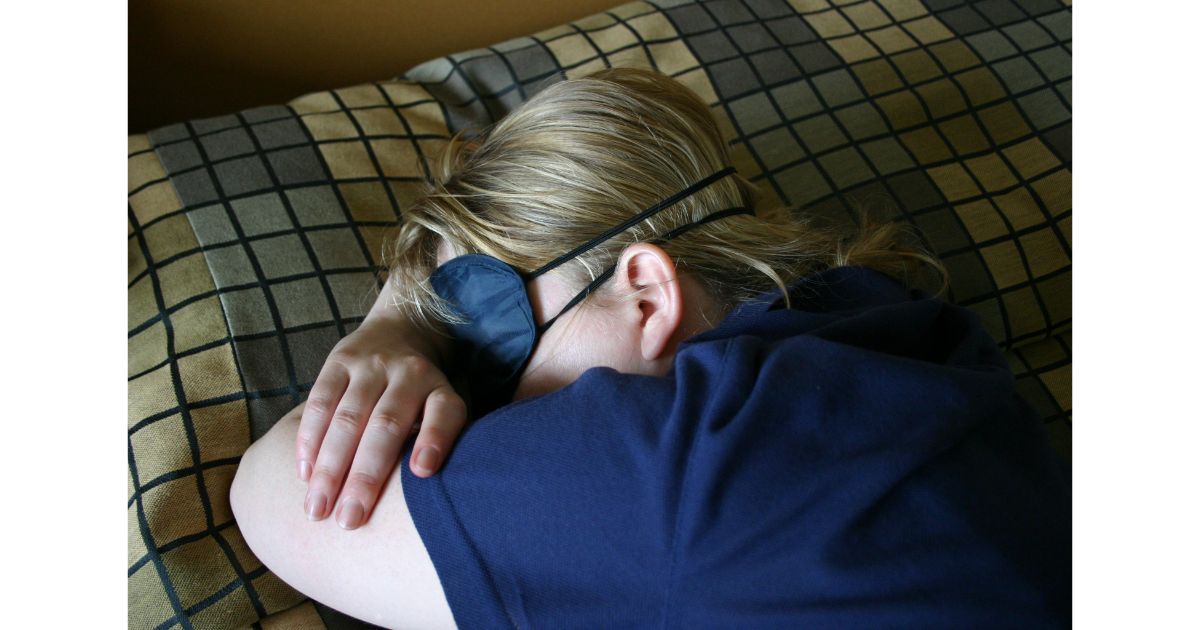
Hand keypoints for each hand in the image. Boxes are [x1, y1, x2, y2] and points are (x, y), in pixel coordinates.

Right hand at [295, 301, 465, 529]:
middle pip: (386, 425)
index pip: (445, 412)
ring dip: (329, 467)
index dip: (435, 440)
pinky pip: (319, 402)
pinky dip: (308, 440)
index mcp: (440, 388)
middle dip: (366, 476)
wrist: (398, 332)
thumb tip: (430, 499)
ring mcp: (371, 365)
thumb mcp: (442, 409)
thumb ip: (439, 443)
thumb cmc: (422, 396)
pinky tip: (302, 474)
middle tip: (349, 520)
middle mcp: (408, 373)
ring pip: (347, 418)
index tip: (422, 473)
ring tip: (316, 509)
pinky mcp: (338, 361)